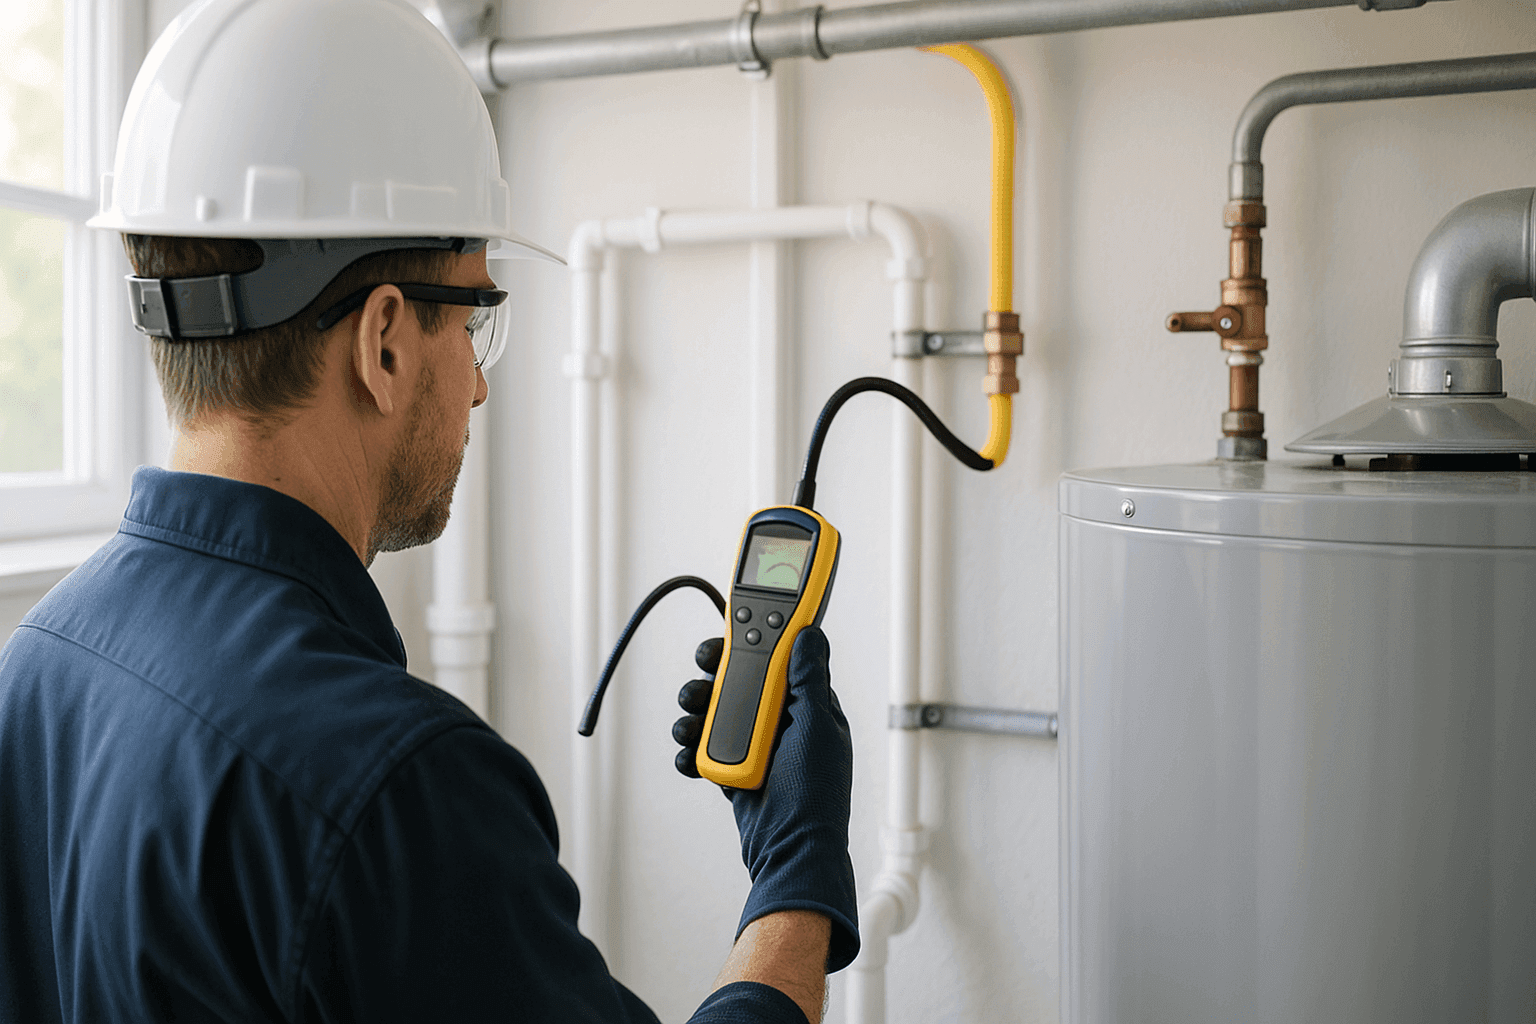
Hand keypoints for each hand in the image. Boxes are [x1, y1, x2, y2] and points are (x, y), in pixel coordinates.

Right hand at [672, 628, 858, 972]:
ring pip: (717, 713)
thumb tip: (810, 633)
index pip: (777, 660)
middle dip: (714, 680)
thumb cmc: (814, 796)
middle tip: (700, 680)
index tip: (726, 638)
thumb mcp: (815, 727)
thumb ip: (807, 679)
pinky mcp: (736, 769)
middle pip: (739, 683)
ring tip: (689, 723)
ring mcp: (758, 746)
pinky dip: (693, 750)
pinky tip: (689, 753)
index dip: (752, 644)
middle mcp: (782, 722)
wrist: (791, 852)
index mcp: (807, 706)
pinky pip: (707, 749)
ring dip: (697, 714)